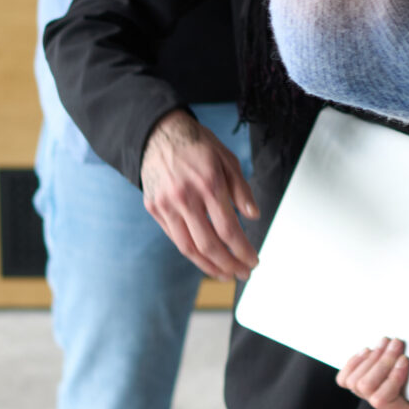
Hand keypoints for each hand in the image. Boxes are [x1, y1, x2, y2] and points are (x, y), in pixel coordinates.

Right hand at [139, 110, 258, 280]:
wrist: (159, 134)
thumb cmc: (197, 145)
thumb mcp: (227, 159)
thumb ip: (241, 190)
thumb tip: (253, 216)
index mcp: (209, 184)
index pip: (229, 229)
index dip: (242, 250)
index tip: (253, 260)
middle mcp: (186, 198)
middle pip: (209, 244)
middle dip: (229, 264)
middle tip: (243, 273)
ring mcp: (167, 205)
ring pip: (188, 248)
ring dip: (209, 266)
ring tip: (225, 274)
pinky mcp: (154, 209)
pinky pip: (175, 238)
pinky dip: (191, 253)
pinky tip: (205, 259)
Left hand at [338, 337, 408, 408]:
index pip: (383, 401)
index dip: (390, 378)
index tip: (406, 359)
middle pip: (366, 389)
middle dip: (381, 362)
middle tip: (397, 342)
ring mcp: (375, 397)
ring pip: (356, 383)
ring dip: (371, 357)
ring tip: (387, 342)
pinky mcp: (365, 383)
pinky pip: (346, 379)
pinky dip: (354, 363)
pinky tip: (369, 350)